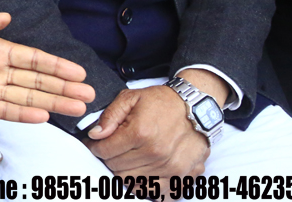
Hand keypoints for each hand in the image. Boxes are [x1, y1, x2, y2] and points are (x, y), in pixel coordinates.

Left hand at [0, 11, 94, 121]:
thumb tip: (4, 16)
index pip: (31, 57)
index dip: (55, 64)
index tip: (78, 71)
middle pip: (36, 79)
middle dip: (62, 86)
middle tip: (88, 94)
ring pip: (26, 96)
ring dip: (52, 102)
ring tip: (77, 108)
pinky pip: (3, 110)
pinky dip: (22, 114)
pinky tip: (43, 116)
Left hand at [87, 85, 208, 176]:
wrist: (197, 108)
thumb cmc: (163, 102)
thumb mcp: (131, 98)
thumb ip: (110, 116)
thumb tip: (94, 134)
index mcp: (140, 132)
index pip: (105, 151)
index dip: (95, 147)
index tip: (95, 144)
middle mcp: (156, 153)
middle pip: (116, 168)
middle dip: (109, 158)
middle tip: (112, 149)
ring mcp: (171, 167)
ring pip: (132, 182)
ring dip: (125, 172)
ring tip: (126, 158)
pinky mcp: (183, 176)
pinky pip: (157, 192)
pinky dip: (145, 185)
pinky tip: (142, 172)